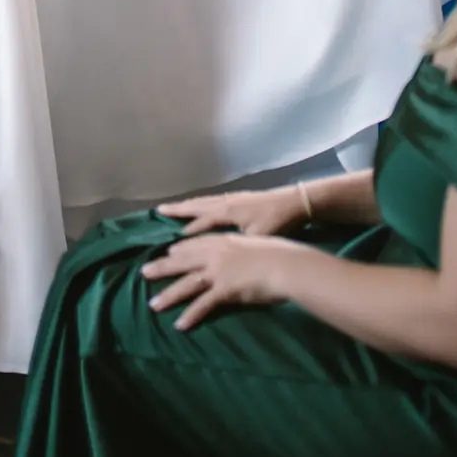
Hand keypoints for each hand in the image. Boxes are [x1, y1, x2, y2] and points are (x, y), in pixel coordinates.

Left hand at [142, 232, 291, 331]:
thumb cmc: (279, 255)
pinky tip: (180, 325)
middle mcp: (216, 254)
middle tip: (143, 272)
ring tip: (153, 305)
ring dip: (169, 295)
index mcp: (224, 241)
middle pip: (182, 261)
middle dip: (162, 267)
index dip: (179, 250)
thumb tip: (242, 259)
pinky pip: (203, 305)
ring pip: (186, 284)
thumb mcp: (256, 245)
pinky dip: (190, 315)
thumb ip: (243, 251)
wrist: (287, 265)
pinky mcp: (224, 290)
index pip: (195, 244)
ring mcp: (218, 272)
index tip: (167, 254)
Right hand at [157, 184, 307, 239]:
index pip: (202, 220)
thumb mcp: (256, 238)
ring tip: (175, 206)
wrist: (296, 203)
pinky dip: (202, 202)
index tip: (172, 241)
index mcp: (228, 211)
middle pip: (198, 205)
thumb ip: (236, 246)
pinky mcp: (241, 197)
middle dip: (179, 209)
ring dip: (189, 204)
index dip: (188, 230)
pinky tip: (202, 205)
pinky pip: (213, 199)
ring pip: (205, 200)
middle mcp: (226, 201)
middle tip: (160, 210)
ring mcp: (233, 197)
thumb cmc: (277, 222)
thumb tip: (219, 259)